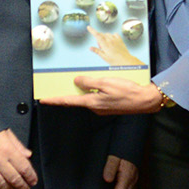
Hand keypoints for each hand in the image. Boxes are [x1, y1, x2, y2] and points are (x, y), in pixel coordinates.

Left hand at [40, 75, 165, 113]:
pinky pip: (96, 97)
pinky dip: (93, 91)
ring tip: (80, 80)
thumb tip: (76, 81)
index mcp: (92, 102)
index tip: (43, 100)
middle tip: (58, 86)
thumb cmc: (127, 91)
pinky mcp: (109, 106)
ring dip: (83, 90)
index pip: (68, 101)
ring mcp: (102, 108)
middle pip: (76, 99)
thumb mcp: (106, 83)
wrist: (145, 101)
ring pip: (87, 98)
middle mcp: (95, 108)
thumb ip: (89, 82)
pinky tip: (98, 84)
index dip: (55, 100)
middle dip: (67, 93)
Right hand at [87, 29, 141, 67]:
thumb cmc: (115, 61)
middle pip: (101, 34)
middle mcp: (110, 40)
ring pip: (107, 34)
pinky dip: (111, 36)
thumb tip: (90, 48)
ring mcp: (115, 39)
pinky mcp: (120, 39)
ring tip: (107, 45)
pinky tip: (112, 41)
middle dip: (98, 38)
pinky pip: (114, 34)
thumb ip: (97, 51)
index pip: (97, 35)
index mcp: (105, 45)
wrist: (126, 61)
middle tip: (101, 47)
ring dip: (104, 37)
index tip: (88, 27)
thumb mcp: (105, 57)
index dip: (92, 30)